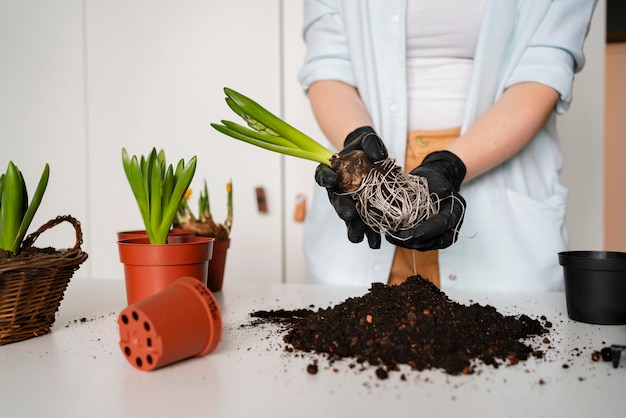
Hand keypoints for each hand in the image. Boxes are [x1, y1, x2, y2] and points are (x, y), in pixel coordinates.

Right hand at [315, 126, 386, 248]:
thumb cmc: (365, 146)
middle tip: (348, 215)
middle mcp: (337, 190)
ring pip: (348, 217)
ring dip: (354, 228)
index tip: (332, 180)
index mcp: (331, 171)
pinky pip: (364, 223)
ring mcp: (349, 202)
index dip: (326, 178)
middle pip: (336, 201)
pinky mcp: (362, 211)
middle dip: (342, 209)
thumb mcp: (368, 140)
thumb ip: (371, 144)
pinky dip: (370, 233)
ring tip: (360, 238)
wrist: (373, 156)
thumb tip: (376, 156)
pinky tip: (375, 242)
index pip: (323, 175)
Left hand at [386, 150, 466, 249]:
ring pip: (426, 245)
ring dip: (408, 243)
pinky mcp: (429, 236)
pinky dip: (406, 242)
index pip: (443, 225)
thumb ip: (440, 190)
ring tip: (393, 237)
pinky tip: (393, 237)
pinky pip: (420, 243)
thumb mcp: (438, 180)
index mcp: (456, 212)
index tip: (415, 233)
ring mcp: (440, 233)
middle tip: (398, 236)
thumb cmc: (435, 180)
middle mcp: (450, 226)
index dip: (429, 231)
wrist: (433, 180)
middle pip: (435, 241)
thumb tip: (437, 197)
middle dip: (415, 241)